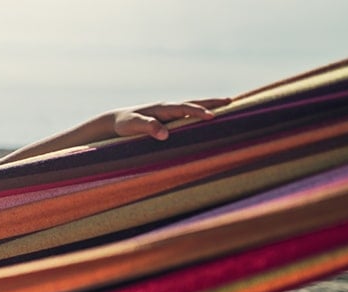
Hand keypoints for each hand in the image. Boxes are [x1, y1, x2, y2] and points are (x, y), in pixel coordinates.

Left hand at [110, 98, 231, 139]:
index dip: (198, 112)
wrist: (117, 121)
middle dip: (211, 103)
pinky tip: (211, 117)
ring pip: (193, 107)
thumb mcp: (132, 126)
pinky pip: (189, 115)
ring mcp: (170, 113)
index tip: (212, 116)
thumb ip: (147, 127)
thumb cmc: (124, 124)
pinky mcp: (170, 119)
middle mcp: (169, 108)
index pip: (184, 108)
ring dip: (209, 106)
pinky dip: (201, 113)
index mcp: (162, 108)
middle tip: (230, 102)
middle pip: (193, 103)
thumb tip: (164, 134)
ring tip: (228, 105)